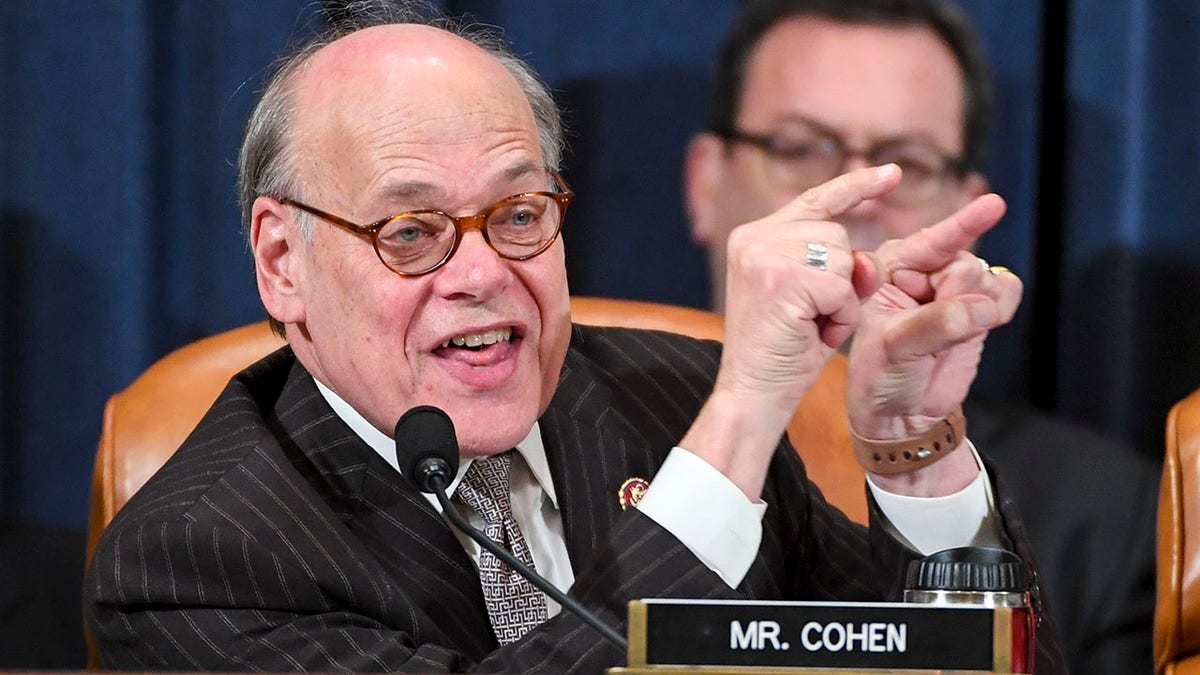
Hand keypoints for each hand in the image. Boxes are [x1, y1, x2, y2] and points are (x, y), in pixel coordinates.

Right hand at [682, 165, 902, 498]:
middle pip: (838, 235)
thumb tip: (869, 260)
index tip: (892, 173)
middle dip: (842, 280)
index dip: (857, 186)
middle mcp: (753, 237)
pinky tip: (813, 334)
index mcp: (754, 237)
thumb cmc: (782, 353)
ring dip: (842, 300)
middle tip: (810, 318)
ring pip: (844, 259)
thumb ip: (840, 267)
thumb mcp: (814, 298)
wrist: (751, 395)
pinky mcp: (782, 278)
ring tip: (809, 326)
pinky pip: (844, 288)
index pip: (815, 199)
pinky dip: (840, 317)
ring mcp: (764, 254)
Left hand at [847, 191, 1020, 492]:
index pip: (931, 241)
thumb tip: (983, 308)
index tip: (995, 205)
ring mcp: (953, 286)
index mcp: (890, 267)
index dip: (962, 225)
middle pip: (965, 264)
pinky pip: (1007, 289)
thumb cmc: (882, 376)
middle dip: (957, 298)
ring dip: (979, 308)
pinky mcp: (979, 305)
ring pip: (988, 278)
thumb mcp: (897, 348)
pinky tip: (982, 324)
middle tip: (934, 331)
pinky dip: (1002, 307)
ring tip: (948, 336)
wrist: (901, 413)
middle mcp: (923, 269)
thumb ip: (937, 323)